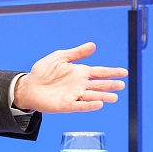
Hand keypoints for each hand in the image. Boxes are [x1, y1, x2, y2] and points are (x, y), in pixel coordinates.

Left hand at [13, 41, 127, 113]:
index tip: (124, 72)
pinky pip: (80, 106)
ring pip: (92, 96)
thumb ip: (76, 53)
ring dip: (103, 97)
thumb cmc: (43, 71)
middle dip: (110, 85)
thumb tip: (93, 45)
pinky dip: (89, 105)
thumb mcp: (59, 57)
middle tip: (122, 85)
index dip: (112, 72)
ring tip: (114, 97)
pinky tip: (99, 104)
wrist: (28, 86)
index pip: (99, 72)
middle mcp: (79, 85)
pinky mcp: (66, 105)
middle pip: (99, 85)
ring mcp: (74, 95)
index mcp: (80, 72)